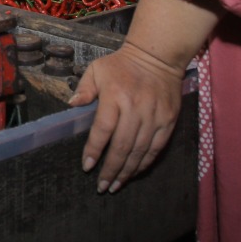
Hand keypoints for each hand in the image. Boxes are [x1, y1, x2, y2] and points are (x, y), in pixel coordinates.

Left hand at [69, 42, 184, 192]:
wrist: (158, 56)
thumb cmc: (122, 64)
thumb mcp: (97, 69)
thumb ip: (84, 89)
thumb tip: (71, 104)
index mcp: (115, 96)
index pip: (103, 130)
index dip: (94, 150)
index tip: (87, 167)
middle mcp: (135, 108)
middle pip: (122, 146)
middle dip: (110, 169)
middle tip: (102, 186)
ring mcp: (154, 116)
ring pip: (140, 151)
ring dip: (127, 171)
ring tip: (116, 185)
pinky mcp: (168, 120)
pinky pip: (156, 148)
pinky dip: (145, 163)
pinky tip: (134, 173)